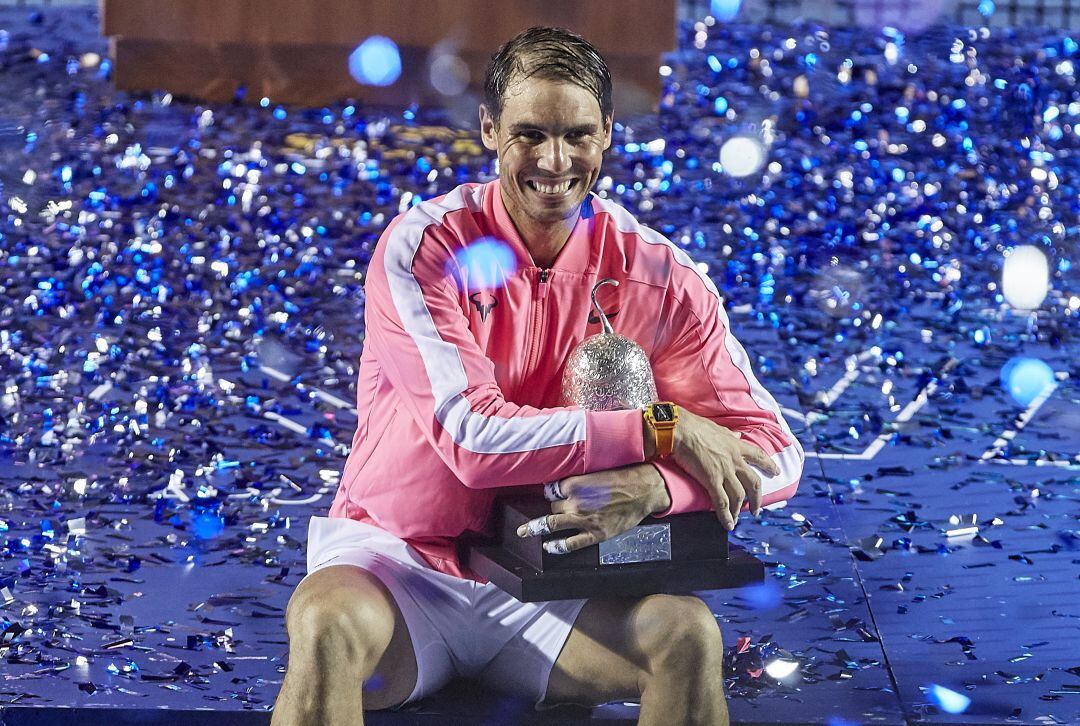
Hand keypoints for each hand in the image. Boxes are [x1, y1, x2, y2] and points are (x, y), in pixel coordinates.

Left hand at [517, 464, 669, 554]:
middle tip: (562, 506)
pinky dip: (557, 546)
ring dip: (536, 527)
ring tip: (523, 531)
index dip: (553, 492)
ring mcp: (584, 519)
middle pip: (553, 506)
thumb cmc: (622, 478)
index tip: (554, 493)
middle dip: (555, 506)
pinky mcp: (596, 533)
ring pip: (552, 523)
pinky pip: (571, 543)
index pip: (552, 490)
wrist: (643, 490)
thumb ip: (578, 481)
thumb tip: (560, 488)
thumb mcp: (596, 473)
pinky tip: (549, 546)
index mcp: (576, 483)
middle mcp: (576, 502)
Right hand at [671, 409, 780, 529]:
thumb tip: (736, 434)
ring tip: (737, 520)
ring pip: (739, 496)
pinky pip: (722, 502)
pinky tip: (728, 524)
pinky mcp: (711, 480)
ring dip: (739, 510)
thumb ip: (729, 434)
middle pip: (753, 482)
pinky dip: (726, 515)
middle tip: (757, 509)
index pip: (758, 456)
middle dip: (757, 498)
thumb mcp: (718, 428)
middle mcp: (734, 460)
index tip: (776, 472)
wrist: (680, 429)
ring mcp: (724, 471)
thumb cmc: (694, 425)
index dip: (769, 465)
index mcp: (736, 445)